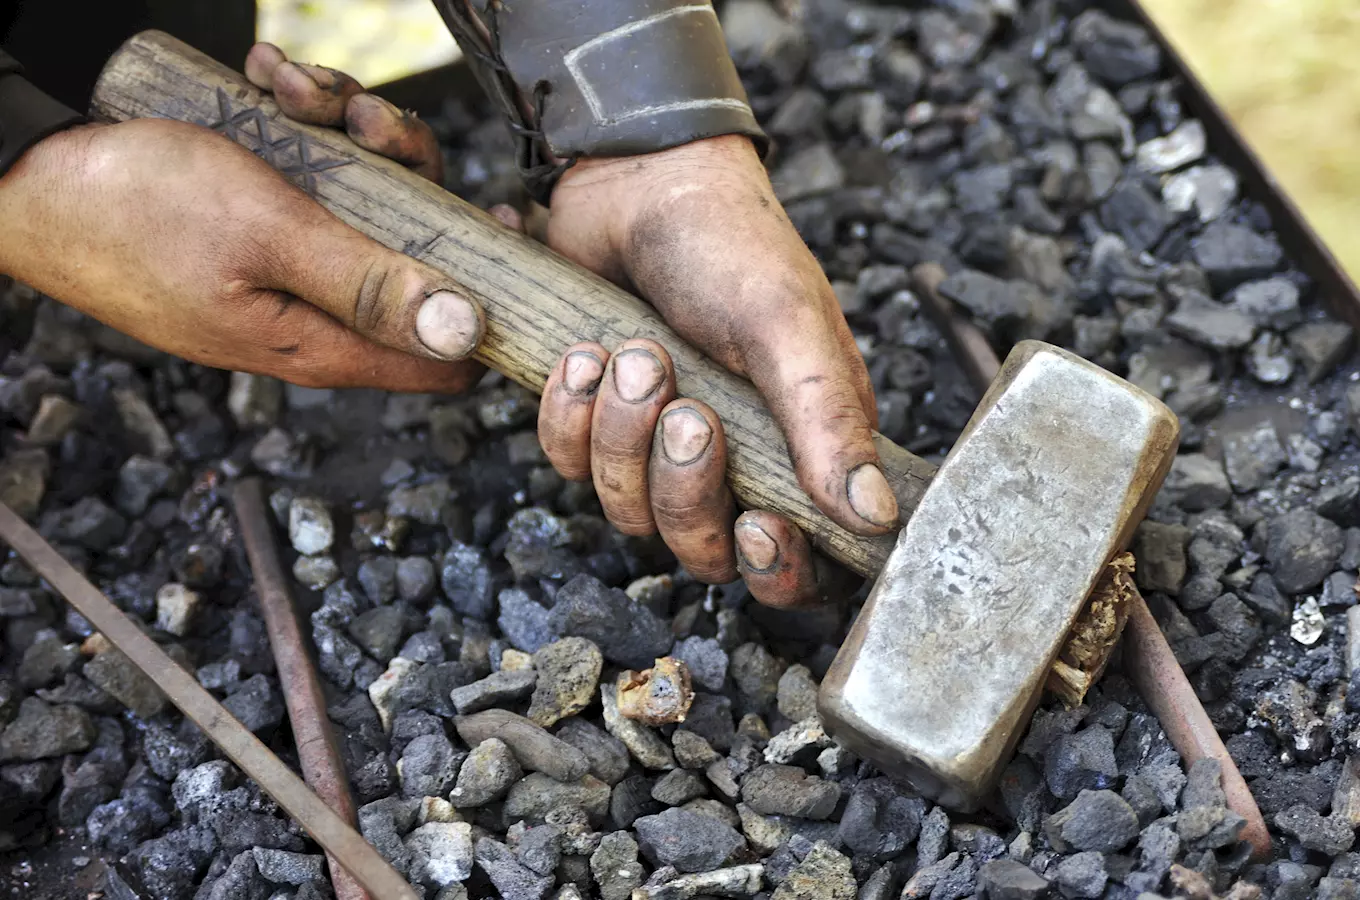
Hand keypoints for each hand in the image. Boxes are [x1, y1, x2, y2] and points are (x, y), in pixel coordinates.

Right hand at [0, 45, 485, 392]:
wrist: (23, 167)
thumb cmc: (134, 208)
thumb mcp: (269, 236)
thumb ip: (370, 284)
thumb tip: (466, 331)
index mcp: (322, 339)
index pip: (443, 356)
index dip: (487, 301)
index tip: (500, 227)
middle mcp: (313, 307)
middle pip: (415, 251)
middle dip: (405, 172)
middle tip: (362, 122)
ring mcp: (284, 260)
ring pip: (365, 195)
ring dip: (346, 128)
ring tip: (292, 87)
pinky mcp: (256, 218)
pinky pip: (311, 170)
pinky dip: (299, 119)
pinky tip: (265, 84)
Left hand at [537, 136, 893, 606]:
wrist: (635, 180)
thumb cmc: (730, 244)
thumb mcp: (788, 328)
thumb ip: (829, 423)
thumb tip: (876, 517)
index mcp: (802, 447)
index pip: (798, 564)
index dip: (778, 571)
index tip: (758, 525)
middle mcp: (734, 460)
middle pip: (704, 551)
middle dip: (684, 487)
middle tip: (684, 408)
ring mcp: (656, 448)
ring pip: (629, 515)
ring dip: (622, 441)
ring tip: (634, 357)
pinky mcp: (595, 424)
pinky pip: (568, 466)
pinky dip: (570, 416)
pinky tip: (586, 355)